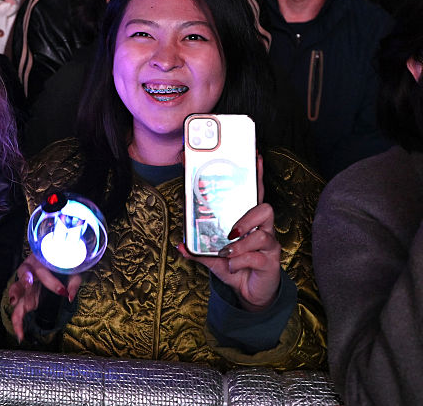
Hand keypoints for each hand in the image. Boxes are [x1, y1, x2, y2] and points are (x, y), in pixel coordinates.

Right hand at [5, 253, 82, 341]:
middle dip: (26, 278)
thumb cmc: (61, 267)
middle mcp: (28, 271)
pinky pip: (17, 311)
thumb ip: (72, 282)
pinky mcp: (24, 299)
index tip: (63, 292)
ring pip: (15, 288)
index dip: (52, 282)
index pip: (43, 271)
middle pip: (24, 273)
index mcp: (39, 261)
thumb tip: (69, 296)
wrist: (54, 269)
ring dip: (15, 293)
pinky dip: (17, 323)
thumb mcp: (71, 272)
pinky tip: (20, 334)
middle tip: (29, 283)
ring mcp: (24, 287)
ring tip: (14, 301)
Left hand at [179, 154, 280, 310]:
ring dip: (241, 245)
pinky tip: (233, 266)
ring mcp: (269, 245)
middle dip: (248, 216)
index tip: (254, 158)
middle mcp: (262, 230)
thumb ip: (197, 250)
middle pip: (265, 209)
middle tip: (232, 230)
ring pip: (262, 235)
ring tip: (227, 252)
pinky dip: (240, 261)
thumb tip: (180, 244)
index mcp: (248, 222)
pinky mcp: (271, 262)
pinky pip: (256, 257)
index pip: (254, 195)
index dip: (256, 177)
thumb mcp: (212, 257)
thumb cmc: (234, 266)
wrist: (249, 293)